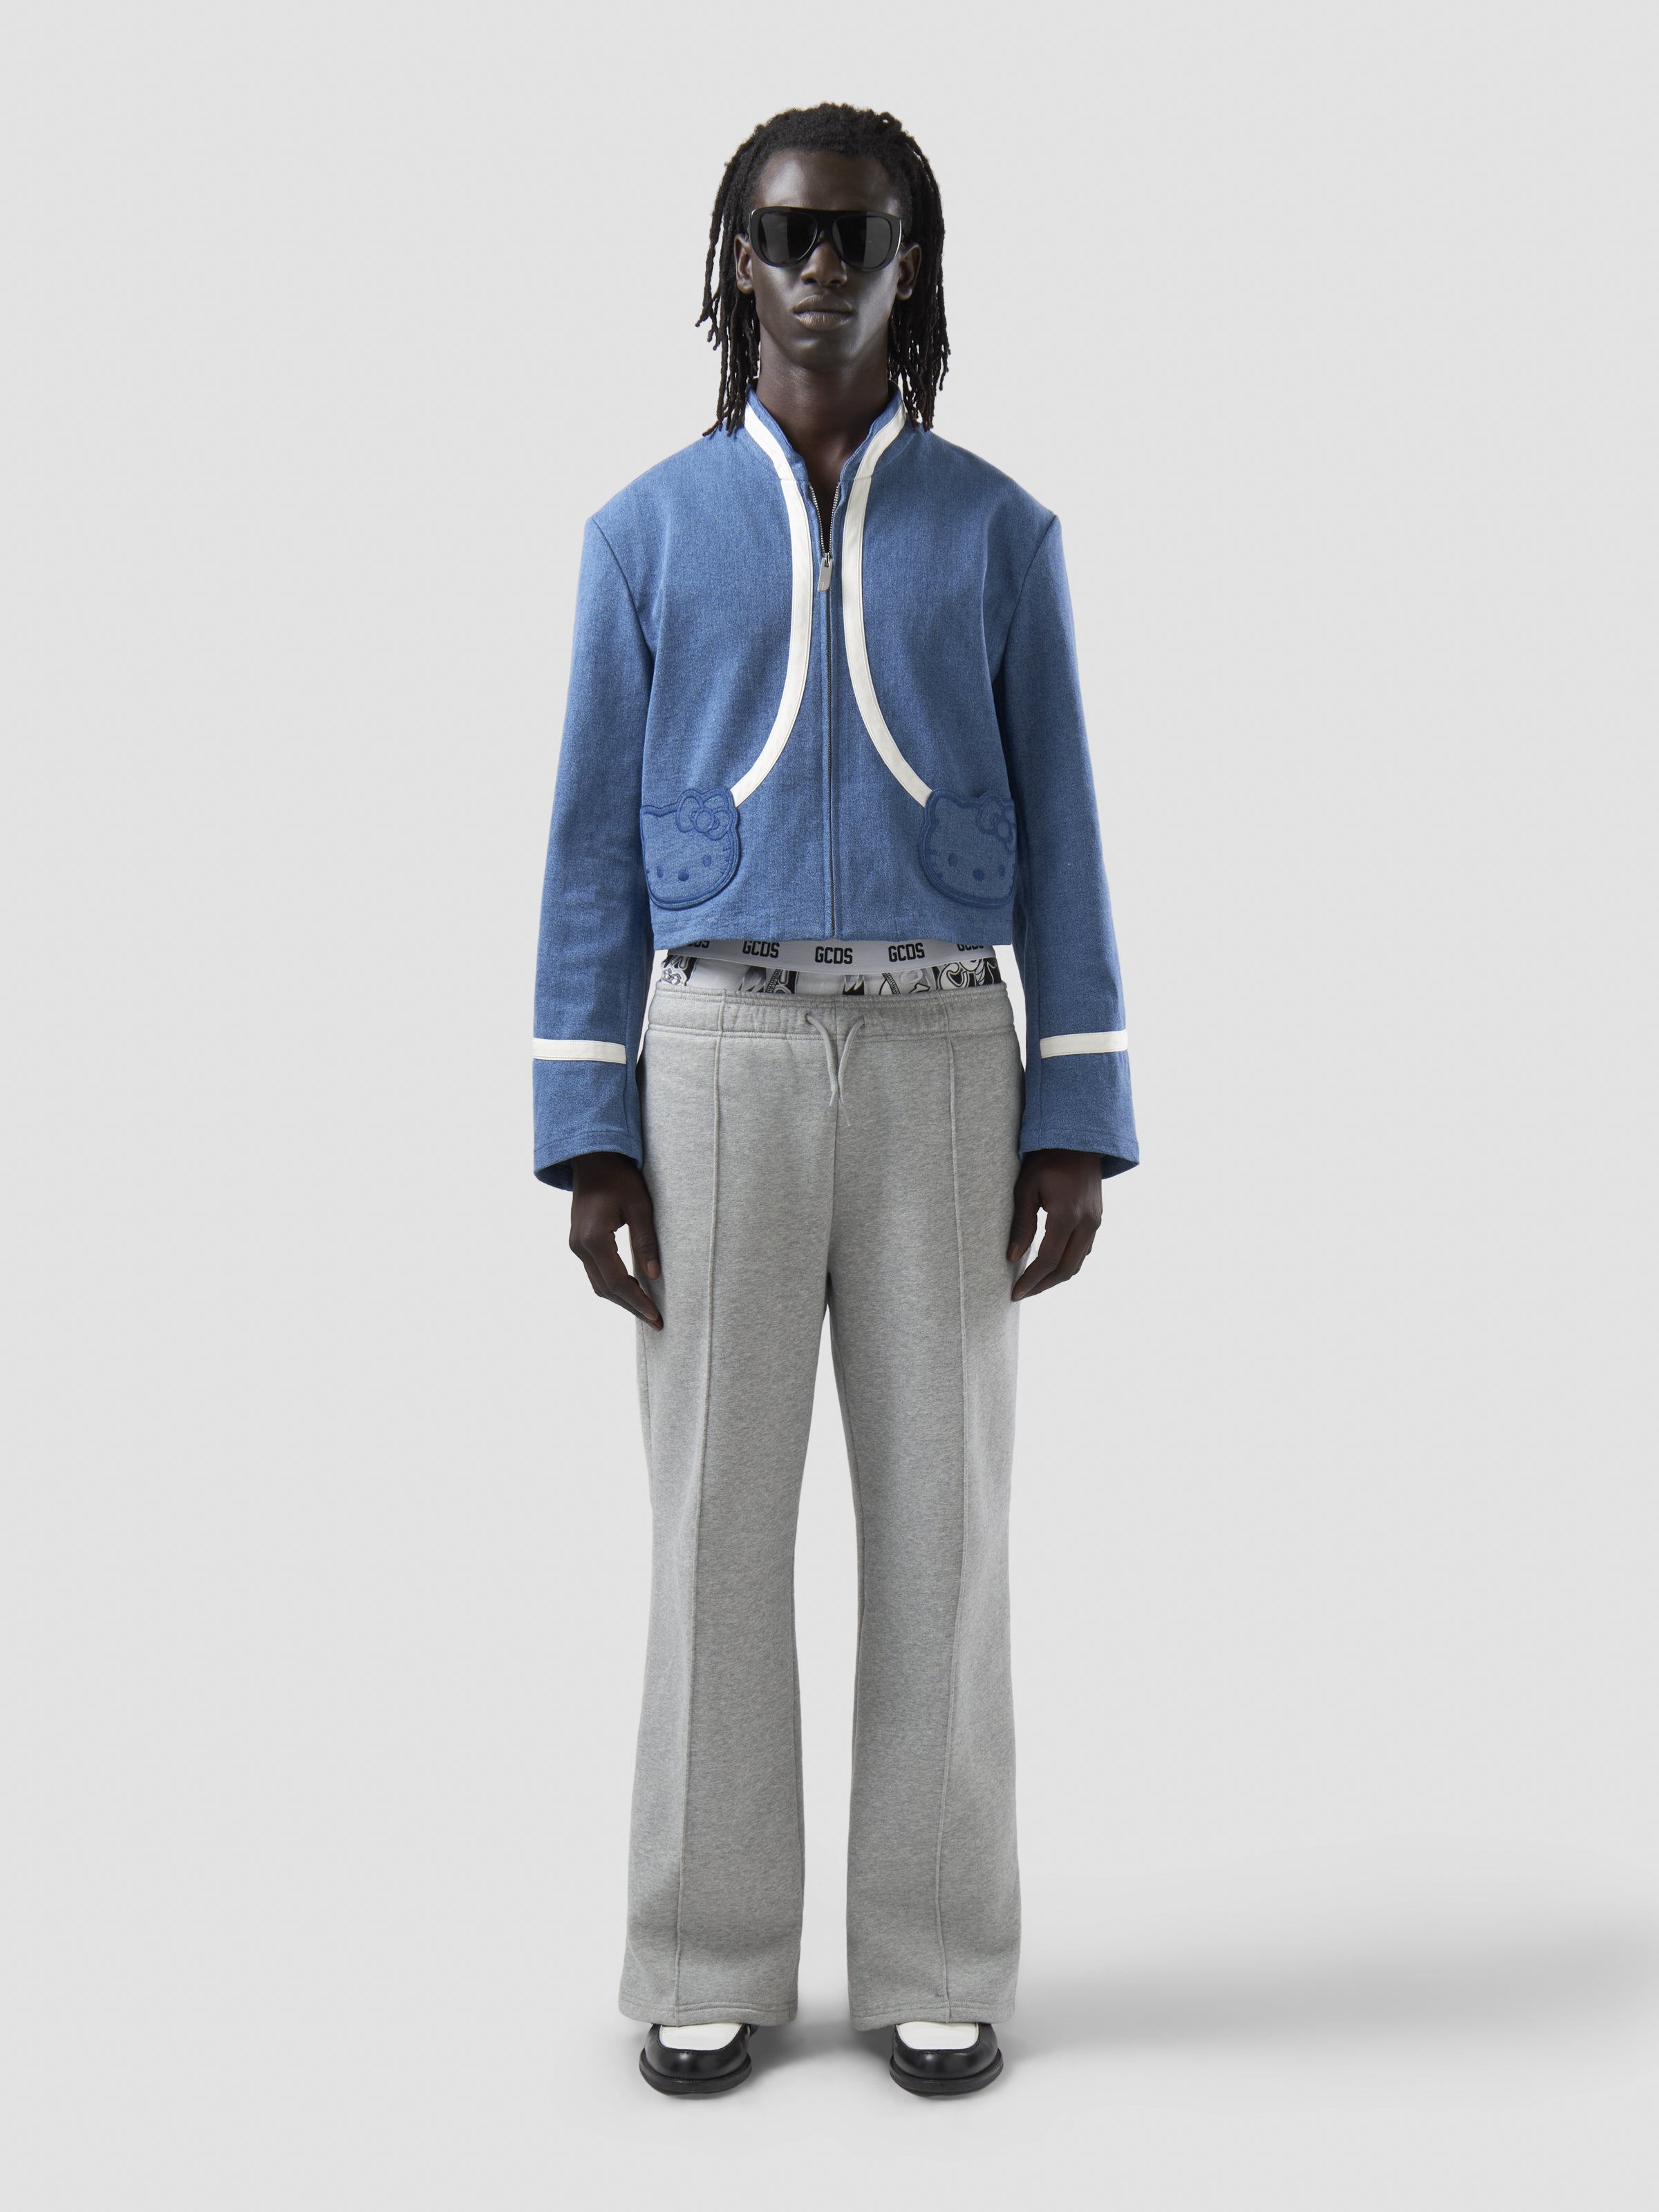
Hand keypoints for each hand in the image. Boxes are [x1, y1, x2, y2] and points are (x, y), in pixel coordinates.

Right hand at [568, 1152, 662, 1327]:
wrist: (592, 1160)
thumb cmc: (619, 1178)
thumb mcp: (640, 1206)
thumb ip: (646, 1241)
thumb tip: (654, 1275)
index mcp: (593, 1239)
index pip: (616, 1282)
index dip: (637, 1302)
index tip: (656, 1316)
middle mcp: (579, 1247)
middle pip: (605, 1289)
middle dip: (631, 1306)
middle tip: (655, 1321)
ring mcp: (576, 1246)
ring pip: (598, 1284)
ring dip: (621, 1299)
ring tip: (646, 1311)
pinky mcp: (580, 1243)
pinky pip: (596, 1273)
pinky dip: (613, 1286)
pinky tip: (631, 1291)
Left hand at [1007, 1148, 1102, 1300]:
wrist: (1079, 1140)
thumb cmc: (1047, 1160)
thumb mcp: (1026, 1187)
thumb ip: (1021, 1223)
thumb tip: (1013, 1257)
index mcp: (1067, 1215)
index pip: (1047, 1260)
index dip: (1031, 1280)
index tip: (1014, 1293)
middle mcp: (1086, 1223)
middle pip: (1066, 1269)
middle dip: (1043, 1285)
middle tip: (1022, 1294)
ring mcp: (1095, 1222)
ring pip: (1078, 1262)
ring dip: (1056, 1277)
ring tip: (1034, 1283)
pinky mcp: (1097, 1219)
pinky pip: (1084, 1250)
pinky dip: (1067, 1263)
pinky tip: (1051, 1264)